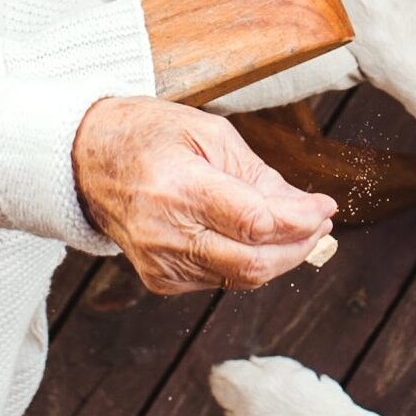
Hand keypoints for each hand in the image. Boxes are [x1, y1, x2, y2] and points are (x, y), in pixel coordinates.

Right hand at [72, 97, 336, 293]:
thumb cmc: (151, 136)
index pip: (255, 223)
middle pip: (253, 263)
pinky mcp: (160, 280)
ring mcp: (160, 263)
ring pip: (241, 278)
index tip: (326, 207)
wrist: (89, 161)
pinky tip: (254, 238)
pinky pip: (221, 281)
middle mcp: (166, 233)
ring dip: (279, 256)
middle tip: (319, 222)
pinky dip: (248, 262)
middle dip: (299, 246)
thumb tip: (306, 209)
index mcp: (178, 188)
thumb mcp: (210, 135)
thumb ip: (260, 176)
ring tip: (296, 228)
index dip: (300, 221)